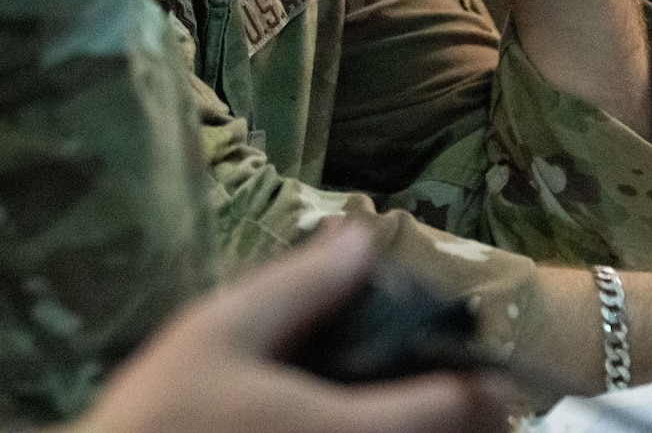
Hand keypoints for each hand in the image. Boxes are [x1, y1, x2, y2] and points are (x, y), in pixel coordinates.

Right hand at [73, 223, 514, 432]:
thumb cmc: (160, 415)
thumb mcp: (220, 331)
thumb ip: (299, 286)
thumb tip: (362, 237)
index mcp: (347, 430)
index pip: (456, 408)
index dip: (482, 381)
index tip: (490, 364)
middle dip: (474, 421)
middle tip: (474, 397)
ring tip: (431, 415)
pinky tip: (367, 428)